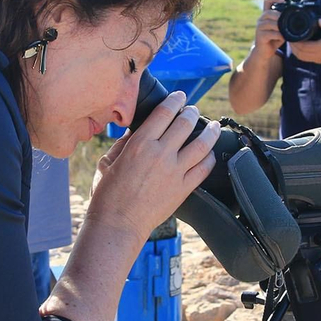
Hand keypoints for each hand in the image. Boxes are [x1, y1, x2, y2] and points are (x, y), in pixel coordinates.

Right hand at [87, 90, 216, 240]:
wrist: (117, 224)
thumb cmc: (107, 194)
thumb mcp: (108, 162)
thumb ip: (123, 143)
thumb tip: (135, 131)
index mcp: (140, 144)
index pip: (164, 112)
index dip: (175, 101)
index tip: (180, 97)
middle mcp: (160, 154)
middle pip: (186, 123)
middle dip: (192, 112)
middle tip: (193, 110)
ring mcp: (175, 172)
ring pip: (202, 144)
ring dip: (210, 131)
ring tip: (213, 127)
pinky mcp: (184, 189)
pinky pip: (204, 168)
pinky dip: (210, 157)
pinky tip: (210, 153)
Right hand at [252, 0, 284, 58]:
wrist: (265, 52)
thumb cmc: (274, 38)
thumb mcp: (281, 28)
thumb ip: (285, 21)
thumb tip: (298, 16)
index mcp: (267, 14)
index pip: (267, 0)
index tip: (283, 0)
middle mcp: (261, 19)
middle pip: (269, 12)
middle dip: (279, 16)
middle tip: (287, 22)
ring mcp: (259, 27)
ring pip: (270, 22)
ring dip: (280, 27)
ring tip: (285, 31)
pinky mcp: (259, 36)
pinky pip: (271, 33)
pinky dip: (278, 35)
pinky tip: (282, 38)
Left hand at [286, 17, 320, 65]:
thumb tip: (320, 20)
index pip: (303, 46)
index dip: (295, 42)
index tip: (291, 34)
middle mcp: (318, 55)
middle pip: (299, 53)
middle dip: (292, 45)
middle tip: (288, 36)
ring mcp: (317, 59)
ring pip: (300, 57)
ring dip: (294, 50)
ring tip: (291, 41)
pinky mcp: (318, 60)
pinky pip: (304, 59)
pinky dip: (298, 53)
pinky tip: (298, 46)